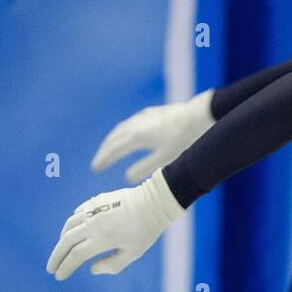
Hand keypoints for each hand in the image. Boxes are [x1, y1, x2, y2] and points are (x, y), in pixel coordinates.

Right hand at [46, 171, 184, 279]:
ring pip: (69, 226)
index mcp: (102, 239)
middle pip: (66, 241)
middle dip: (56, 256)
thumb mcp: (132, 253)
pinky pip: (77, 214)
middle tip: (50, 268)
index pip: (76, 256)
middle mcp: (93, 224)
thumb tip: (92, 269)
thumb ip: (112, 264)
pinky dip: (71, 225)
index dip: (66, 267)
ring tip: (61, 251)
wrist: (153, 203)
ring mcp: (93, 211)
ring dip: (62, 240)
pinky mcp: (96, 201)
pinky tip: (72, 231)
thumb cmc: (145, 231)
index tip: (58, 276)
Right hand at [91, 89, 215, 183]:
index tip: (95, 168)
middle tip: (98, 162)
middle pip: (114, 138)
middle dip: (104, 151)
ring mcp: (142, 117)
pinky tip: (127, 134)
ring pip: (121, 129)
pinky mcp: (150, 114)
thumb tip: (128, 178)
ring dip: (112, 140)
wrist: (195, 117)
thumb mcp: (164, 159)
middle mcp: (136, 125)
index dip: (104, 160)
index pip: (114, 150)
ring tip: (108, 149)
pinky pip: (130, 123)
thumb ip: (145, 168)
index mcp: (137, 137)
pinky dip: (123, 131)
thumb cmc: (182, 140)